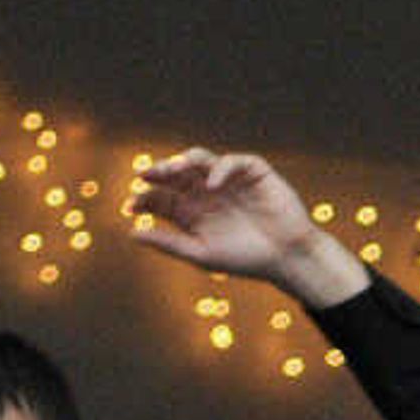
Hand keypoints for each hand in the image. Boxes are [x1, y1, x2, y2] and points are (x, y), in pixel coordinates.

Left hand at [128, 149, 365, 304]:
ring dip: (183, 161)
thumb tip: (130, 234)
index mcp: (191, 211)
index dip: (143, 198)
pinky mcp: (254, 173)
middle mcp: (205, 192)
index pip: (159, 197)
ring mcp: (228, 180)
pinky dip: (221, 168)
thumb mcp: (202, 254)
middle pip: (175, 174)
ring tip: (172, 169)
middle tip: (145, 175)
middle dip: (159, 172)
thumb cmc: (246, 260)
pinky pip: (233, 161)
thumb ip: (169, 243)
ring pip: (199, 160)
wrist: (288, 257)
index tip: (130, 205)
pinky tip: (212, 184)